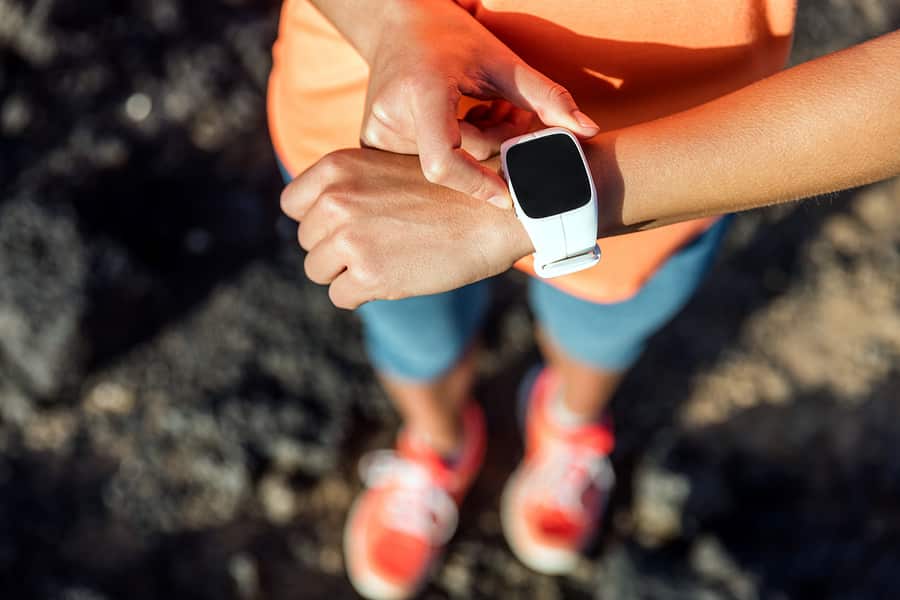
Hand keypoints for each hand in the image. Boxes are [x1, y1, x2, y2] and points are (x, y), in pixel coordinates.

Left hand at [280, 148, 533, 308]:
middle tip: (379, 245)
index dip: (316, 221)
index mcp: (336, 168)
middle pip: (307, 242)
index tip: (344, 227)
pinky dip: (363, 294)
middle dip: (336, 249)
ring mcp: (349, 239)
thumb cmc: (450, 191)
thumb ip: (348, 189)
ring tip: (388, 260)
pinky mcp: (369, 275)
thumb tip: (318, 223)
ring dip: (347, 273)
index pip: (291, 205)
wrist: (498, 210)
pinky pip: (341, 297)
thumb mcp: (386, 169)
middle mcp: (335, 201)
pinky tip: (395, 278)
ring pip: (318, 271)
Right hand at [358, 0, 598, 206]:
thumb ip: (547, 97)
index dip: (477, 184)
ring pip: (443, 160)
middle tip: (511, 116)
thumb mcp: (501, 59)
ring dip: (475, 144)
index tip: (507, 195)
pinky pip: (424, 157)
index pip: (444, 161)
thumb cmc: (451, 36)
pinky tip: (463, 117)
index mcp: (421, 91)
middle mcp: (392, 115)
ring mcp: (378, 131)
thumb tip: (589, 131)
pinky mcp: (373, 140)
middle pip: (455, 157)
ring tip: (486, 108)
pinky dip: (453, 144)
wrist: (397, 19)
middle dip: (492, 145)